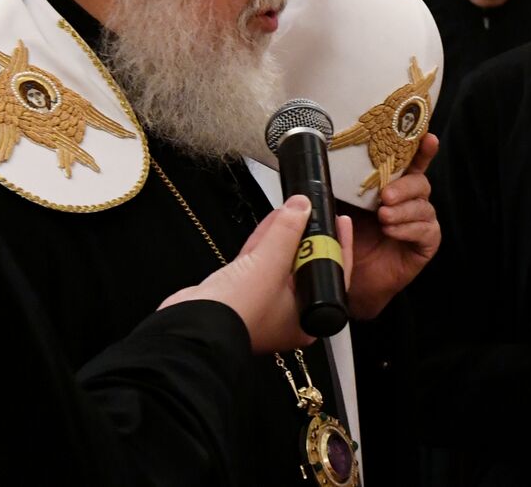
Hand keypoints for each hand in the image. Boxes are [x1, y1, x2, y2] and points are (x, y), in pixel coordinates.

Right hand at [160, 196, 354, 353]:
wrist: (190, 325)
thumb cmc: (238, 310)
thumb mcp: (271, 263)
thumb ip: (288, 231)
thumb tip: (302, 205)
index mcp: (306, 321)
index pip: (333, 278)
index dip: (338, 247)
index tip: (340, 223)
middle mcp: (287, 316)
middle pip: (306, 268)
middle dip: (308, 237)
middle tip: (315, 211)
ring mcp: (262, 305)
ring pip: (280, 263)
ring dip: (286, 235)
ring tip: (295, 207)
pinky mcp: (239, 295)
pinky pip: (258, 264)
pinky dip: (265, 242)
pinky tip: (273, 219)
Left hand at [346, 134, 440, 319]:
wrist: (348, 280)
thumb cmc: (344, 241)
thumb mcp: (339, 207)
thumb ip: (340, 186)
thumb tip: (326, 161)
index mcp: (390, 187)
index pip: (409, 163)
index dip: (420, 149)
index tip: (427, 137)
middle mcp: (409, 202)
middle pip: (420, 182)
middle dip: (405, 186)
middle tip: (385, 196)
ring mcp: (419, 222)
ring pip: (424, 206)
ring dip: (403, 210)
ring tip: (384, 217)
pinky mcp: (425, 244)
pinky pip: (426, 230)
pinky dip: (408, 228)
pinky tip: (392, 231)